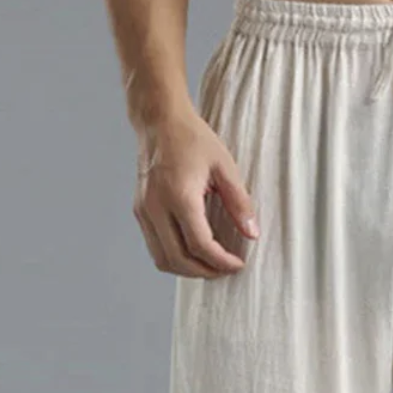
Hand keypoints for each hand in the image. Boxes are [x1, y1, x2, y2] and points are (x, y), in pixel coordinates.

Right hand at [133, 108, 258, 277]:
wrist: (160, 120)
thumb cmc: (192, 138)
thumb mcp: (224, 167)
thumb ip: (239, 203)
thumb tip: (252, 233)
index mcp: (178, 195)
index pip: (199, 245)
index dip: (221, 261)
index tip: (238, 264)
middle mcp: (156, 207)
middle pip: (178, 259)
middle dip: (205, 271)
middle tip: (225, 270)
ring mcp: (144, 211)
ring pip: (163, 259)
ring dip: (188, 269)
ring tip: (210, 265)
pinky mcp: (140, 211)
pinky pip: (155, 247)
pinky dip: (175, 257)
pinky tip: (193, 251)